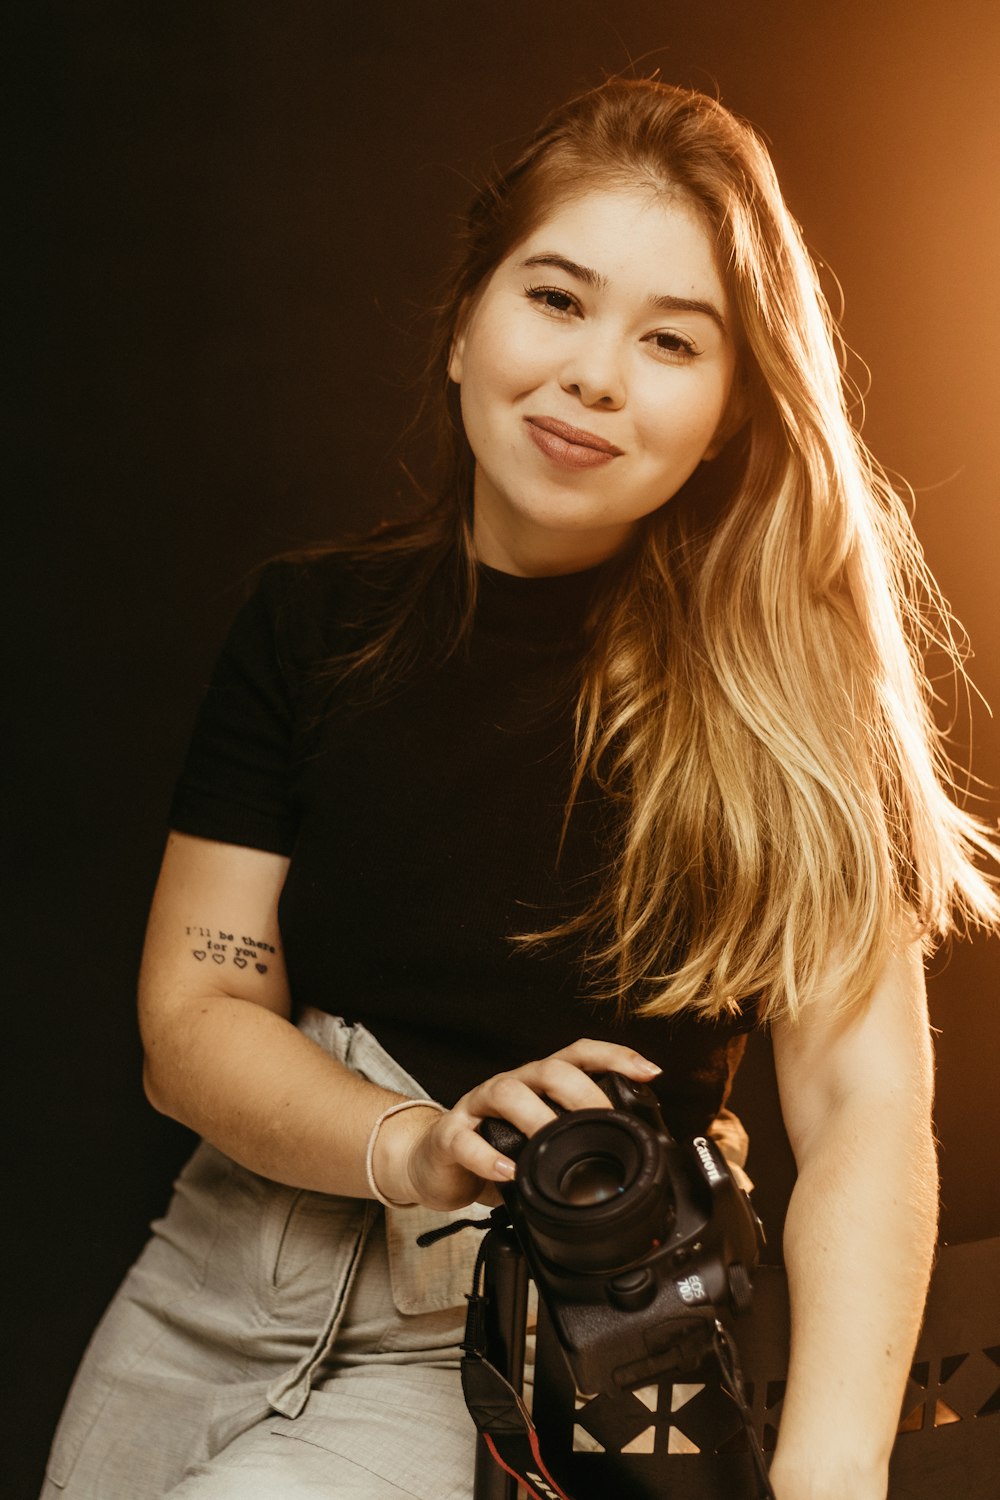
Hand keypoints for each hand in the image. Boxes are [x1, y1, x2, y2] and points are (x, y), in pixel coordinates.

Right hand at [376, 1038, 661, 1211]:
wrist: (435, 1164)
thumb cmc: (498, 1149)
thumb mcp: (544, 1141)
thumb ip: (578, 1137)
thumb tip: (637, 1149)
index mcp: (540, 1082)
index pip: (580, 1054)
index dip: (615, 1056)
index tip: (650, 1072)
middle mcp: (513, 1084)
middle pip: (549, 1068)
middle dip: (581, 1090)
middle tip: (605, 1119)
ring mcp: (478, 1106)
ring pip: (507, 1092)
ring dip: (536, 1118)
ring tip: (551, 1144)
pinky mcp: (450, 1136)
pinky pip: (465, 1139)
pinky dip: (486, 1156)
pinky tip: (507, 1172)